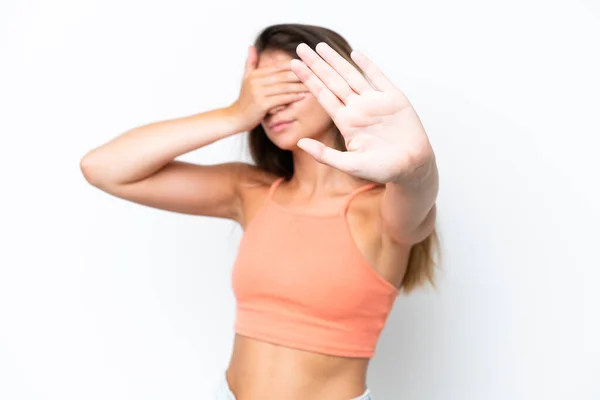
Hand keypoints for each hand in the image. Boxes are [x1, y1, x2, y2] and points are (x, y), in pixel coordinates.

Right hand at [229, 45, 308, 131]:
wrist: (234, 118)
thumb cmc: (244, 100)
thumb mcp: (245, 79)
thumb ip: (250, 63)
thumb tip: (251, 46)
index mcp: (256, 73)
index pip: (279, 66)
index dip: (295, 64)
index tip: (310, 63)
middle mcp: (257, 80)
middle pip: (284, 75)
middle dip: (301, 73)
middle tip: (317, 72)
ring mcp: (258, 92)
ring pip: (284, 86)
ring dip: (300, 85)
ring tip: (315, 84)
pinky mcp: (261, 104)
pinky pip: (281, 98)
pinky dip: (293, 96)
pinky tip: (303, 96)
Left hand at [290, 42, 433, 182]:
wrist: (412, 168)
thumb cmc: (382, 169)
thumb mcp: (349, 165)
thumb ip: (324, 154)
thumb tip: (299, 143)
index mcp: (346, 122)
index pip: (323, 96)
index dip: (309, 80)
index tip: (294, 65)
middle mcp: (358, 109)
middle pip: (333, 81)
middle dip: (317, 65)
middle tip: (300, 47)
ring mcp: (375, 102)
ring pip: (351, 75)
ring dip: (336, 60)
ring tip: (320, 46)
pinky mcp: (394, 98)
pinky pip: (379, 77)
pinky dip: (368, 64)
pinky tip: (355, 54)